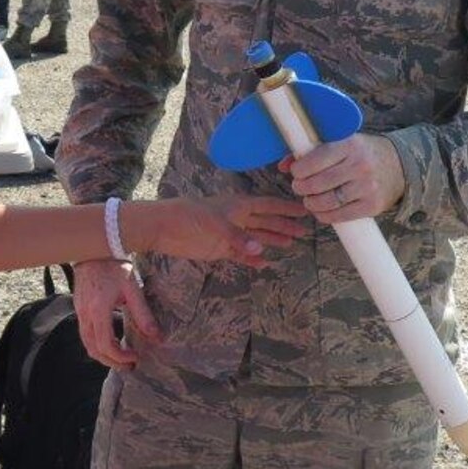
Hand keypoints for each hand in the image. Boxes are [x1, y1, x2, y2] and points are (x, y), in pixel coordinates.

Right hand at [72, 258, 154, 369]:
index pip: (106, 345)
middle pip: (93, 350)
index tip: (135, 358)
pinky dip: (97, 344)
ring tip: (121, 357)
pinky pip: (85, 334)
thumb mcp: (133, 290)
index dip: (120, 357)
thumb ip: (144, 315)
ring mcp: (79, 312)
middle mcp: (85, 314)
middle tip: (130, 365)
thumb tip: (158, 338)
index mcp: (99, 310)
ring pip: (87, 344)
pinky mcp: (79, 308)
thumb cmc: (115, 266)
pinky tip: (112, 341)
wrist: (95, 249)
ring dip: (103, 355)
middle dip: (111, 361)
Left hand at [131, 194, 306, 265]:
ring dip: (272, 240)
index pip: (268, 205)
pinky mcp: (219, 248)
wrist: (163, 228)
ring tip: (290, 245)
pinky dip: (252, 258)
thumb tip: (260, 252)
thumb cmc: (189, 217)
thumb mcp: (216, 224)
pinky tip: (264, 262)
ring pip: (256, 236)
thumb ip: (238, 238)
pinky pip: (241, 253)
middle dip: (284, 226)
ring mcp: (229, 233)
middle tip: (304, 232)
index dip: (286, 209)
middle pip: (266, 221)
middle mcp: (237, 218)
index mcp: (238, 205)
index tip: (304, 211)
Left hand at [282, 134, 404, 224]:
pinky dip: (324, 216)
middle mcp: (360, 166)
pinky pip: (340, 216)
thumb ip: (312, 152)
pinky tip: (320, 211)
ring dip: (311, 203)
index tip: (296, 173)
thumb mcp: (342, 143)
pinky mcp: (372, 206)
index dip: (299, 170)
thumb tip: (283, 165)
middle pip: (317, 184)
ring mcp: (367, 187)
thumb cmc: (363, 152)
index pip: (315, 160)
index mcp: (350, 145)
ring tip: (309, 199)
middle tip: (299, 187)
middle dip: (301, 188)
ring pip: (327, 202)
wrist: (400, 165)